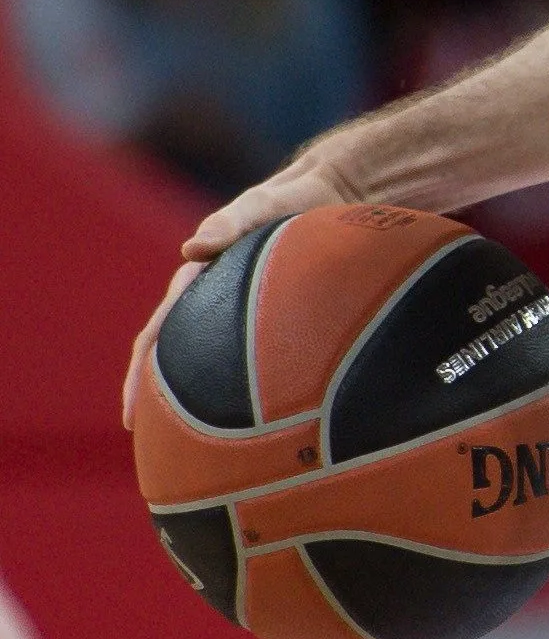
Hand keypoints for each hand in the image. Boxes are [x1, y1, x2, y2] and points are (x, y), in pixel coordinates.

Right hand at [121, 154, 358, 428]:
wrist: (329, 197)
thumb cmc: (290, 202)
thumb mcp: (261, 207)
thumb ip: (230, 223)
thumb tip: (192, 250)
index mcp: (197, 281)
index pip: (157, 335)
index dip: (141, 375)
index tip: (130, 413)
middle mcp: (210, 300)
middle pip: (173, 357)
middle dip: (155, 398)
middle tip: (146, 440)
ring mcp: (237, 310)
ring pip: (206, 359)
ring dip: (192, 396)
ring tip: (187, 441)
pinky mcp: (270, 313)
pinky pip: (246, 353)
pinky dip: (238, 383)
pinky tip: (252, 416)